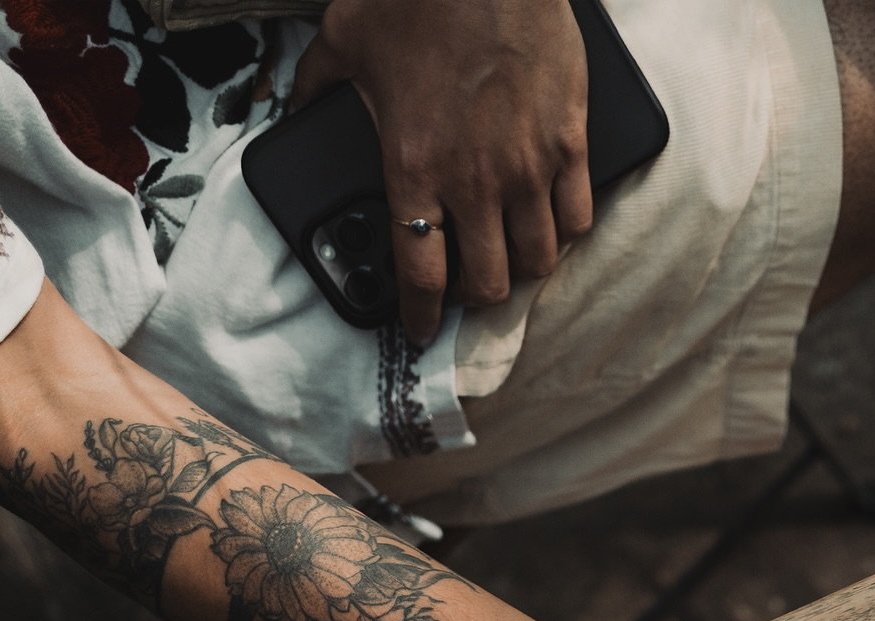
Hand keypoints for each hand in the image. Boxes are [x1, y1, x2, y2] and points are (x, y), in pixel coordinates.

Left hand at [292, 0, 590, 343]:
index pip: (420, 274)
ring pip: (537, 260)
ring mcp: (528, 166)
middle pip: (488, 283)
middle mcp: (474, 181)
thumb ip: (319, 85)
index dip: (419, 315)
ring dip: (523, 268)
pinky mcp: (570, 141)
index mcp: (415, 167)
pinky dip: (564, 228)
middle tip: (470, 286)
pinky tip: (552, 220)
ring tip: (512, 256)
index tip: (418, 329)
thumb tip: (297, 106)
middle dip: (476, 296)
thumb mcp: (346, 37)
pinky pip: (577, 216)